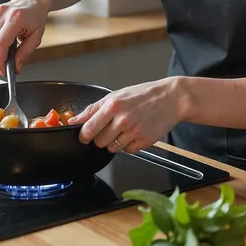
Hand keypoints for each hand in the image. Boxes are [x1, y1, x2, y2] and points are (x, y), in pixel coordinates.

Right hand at [0, 0, 48, 75]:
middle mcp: (3, 13)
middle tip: (8, 64)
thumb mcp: (36, 37)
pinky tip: (5, 39)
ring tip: (9, 48)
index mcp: (16, 18)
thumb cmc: (36, 17)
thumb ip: (25, 53)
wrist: (33, 0)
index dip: (0, 60)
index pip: (0, 43)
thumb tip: (16, 67)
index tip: (3, 70)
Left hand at [68, 77, 184, 153]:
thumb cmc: (143, 95)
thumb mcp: (117, 95)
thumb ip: (94, 109)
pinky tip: (136, 132)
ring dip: (115, 141)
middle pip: (99, 142)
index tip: (85, 135)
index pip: (88, 129)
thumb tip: (74, 120)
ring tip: (126, 127)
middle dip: (102, 137)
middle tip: (112, 126)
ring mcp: (134, 132)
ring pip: (112, 148)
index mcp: (113, 106)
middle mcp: (122, 120)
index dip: (84, 135)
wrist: (171, 98)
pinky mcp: (144, 142)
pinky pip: (127, 151)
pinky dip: (129, 145)